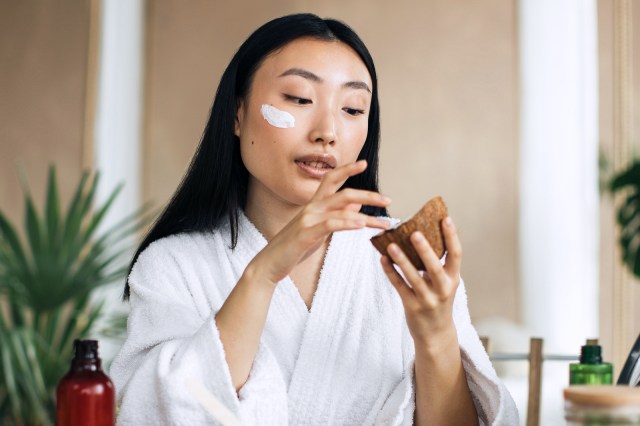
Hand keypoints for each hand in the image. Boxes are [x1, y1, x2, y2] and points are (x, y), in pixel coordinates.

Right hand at [252, 160, 390, 285]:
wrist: (270, 263)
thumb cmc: (294, 247)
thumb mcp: (319, 229)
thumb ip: (336, 216)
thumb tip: (357, 204)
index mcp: (314, 204)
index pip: (331, 179)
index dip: (347, 169)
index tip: (364, 163)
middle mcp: (311, 207)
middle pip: (343, 193)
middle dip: (368, 195)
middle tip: (387, 199)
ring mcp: (307, 219)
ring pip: (341, 209)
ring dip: (367, 216)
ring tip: (384, 223)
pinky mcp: (305, 233)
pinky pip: (330, 224)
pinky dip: (347, 223)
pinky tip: (361, 225)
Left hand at [381, 217, 461, 345]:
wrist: (435, 333)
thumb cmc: (437, 299)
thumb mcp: (443, 282)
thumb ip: (435, 263)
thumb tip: (420, 234)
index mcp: (453, 278)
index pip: (456, 254)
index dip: (452, 236)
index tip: (446, 218)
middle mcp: (443, 288)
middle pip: (434, 266)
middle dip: (424, 249)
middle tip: (414, 232)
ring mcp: (427, 299)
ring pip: (413, 277)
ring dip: (401, 260)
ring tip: (391, 245)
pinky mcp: (412, 306)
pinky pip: (399, 286)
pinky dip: (390, 272)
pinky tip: (382, 259)